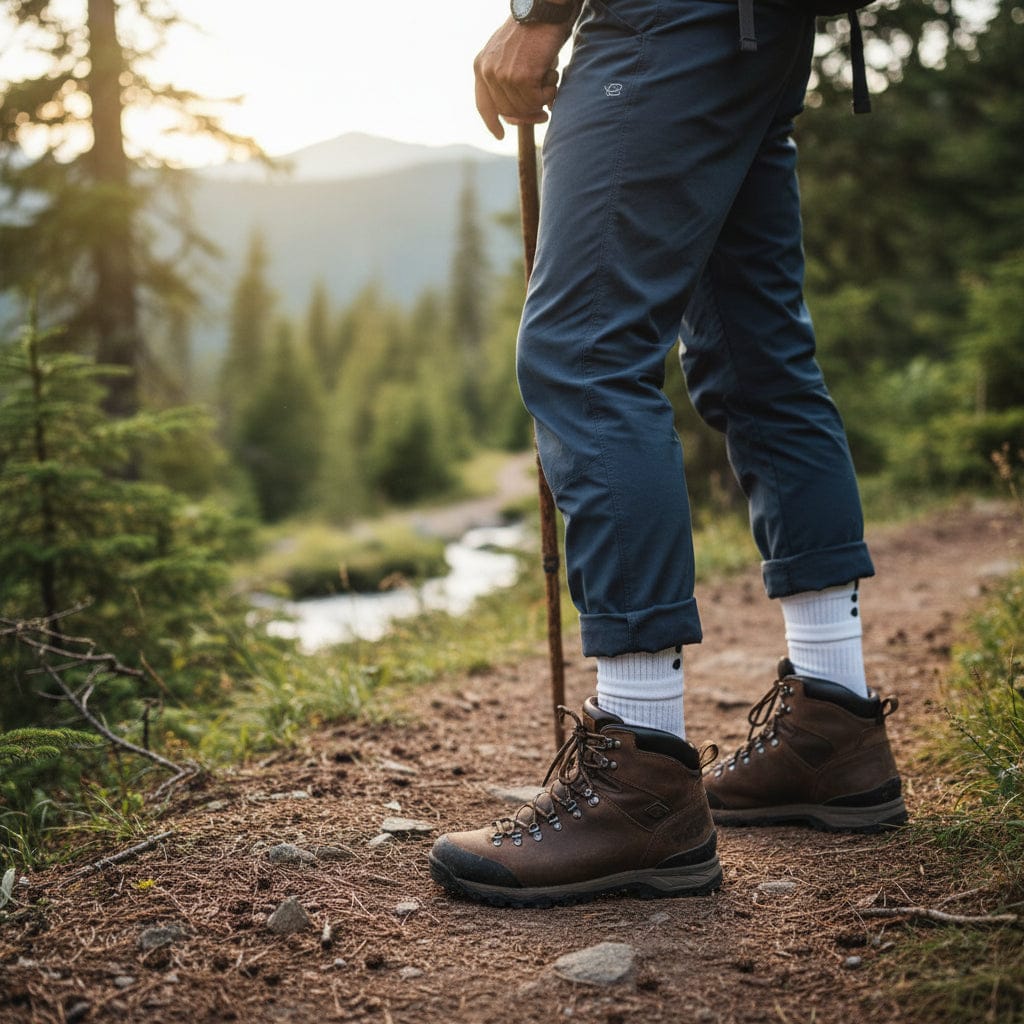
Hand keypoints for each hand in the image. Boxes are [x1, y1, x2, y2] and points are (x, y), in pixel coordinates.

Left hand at [473, 17, 570, 139]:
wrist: (543, 8)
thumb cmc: (532, 30)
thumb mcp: (508, 53)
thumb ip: (506, 78)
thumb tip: (518, 112)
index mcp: (481, 65)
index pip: (483, 103)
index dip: (492, 122)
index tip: (500, 136)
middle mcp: (488, 72)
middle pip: (507, 111)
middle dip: (527, 115)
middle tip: (544, 114)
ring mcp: (503, 76)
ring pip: (524, 107)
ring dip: (541, 99)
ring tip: (549, 78)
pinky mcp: (521, 77)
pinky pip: (537, 100)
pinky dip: (548, 92)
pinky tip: (552, 75)